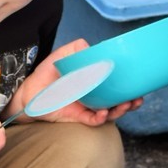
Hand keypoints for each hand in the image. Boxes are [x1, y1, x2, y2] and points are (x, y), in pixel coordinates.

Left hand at [12, 39, 142, 125]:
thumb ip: (75, 48)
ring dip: (119, 111)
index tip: (139, 85)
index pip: (116, 85)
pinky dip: (100, 118)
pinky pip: (93, 120)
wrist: (29, 92)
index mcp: (94, 81)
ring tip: (124, 105)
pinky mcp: (78, 117)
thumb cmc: (47, 74)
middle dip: (130, 102)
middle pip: (118, 101)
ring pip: (109, 112)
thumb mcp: (62, 56)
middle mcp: (94, 96)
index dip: (129, 86)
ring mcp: (87, 107)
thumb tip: (90, 46)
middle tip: (136, 99)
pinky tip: (103, 113)